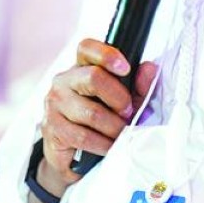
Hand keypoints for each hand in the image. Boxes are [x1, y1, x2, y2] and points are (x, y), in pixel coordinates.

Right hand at [37, 39, 157, 196]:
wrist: (75, 154)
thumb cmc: (102, 121)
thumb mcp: (125, 100)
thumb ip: (138, 85)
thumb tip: (150, 69)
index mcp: (81, 67)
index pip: (87, 48)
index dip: (107, 55)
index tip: (126, 69)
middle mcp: (64, 80)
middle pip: (93, 77)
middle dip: (119, 98)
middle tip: (128, 112)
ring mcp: (55, 103)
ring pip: (92, 112)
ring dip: (114, 127)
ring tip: (121, 132)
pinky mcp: (52, 127)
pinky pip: (84, 136)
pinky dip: (103, 143)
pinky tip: (109, 145)